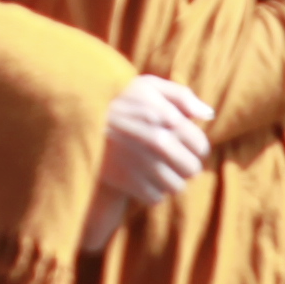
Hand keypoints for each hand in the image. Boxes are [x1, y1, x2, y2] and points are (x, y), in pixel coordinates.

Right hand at [82, 73, 214, 257]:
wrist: (76, 118)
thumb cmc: (116, 99)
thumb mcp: (147, 86)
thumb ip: (182, 96)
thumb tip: (208, 115)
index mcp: (168, 118)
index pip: (200, 146)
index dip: (195, 148)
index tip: (183, 146)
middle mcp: (159, 142)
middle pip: (191, 170)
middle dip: (184, 167)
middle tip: (171, 161)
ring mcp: (144, 165)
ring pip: (176, 187)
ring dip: (169, 181)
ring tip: (156, 171)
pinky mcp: (129, 183)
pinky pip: (155, 198)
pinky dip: (151, 192)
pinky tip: (141, 179)